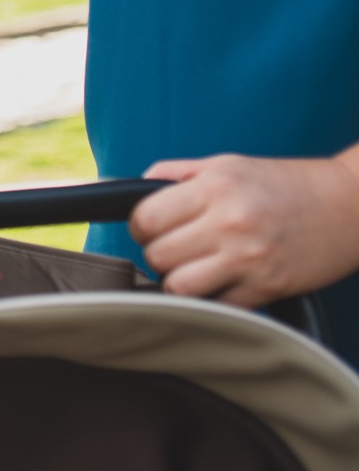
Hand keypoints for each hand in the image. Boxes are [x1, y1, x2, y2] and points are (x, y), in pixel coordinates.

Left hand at [129, 152, 358, 309]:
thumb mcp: (229, 164)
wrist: (352, 205)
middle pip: (157, 255)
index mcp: (215, 187)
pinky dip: (212, 299)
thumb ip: (177, 174)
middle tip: (177, 249)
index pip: (145, 219)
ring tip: (194, 269)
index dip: (141, 226)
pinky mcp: (268, 287)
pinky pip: (217, 306)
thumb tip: (133, 188)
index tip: (153, 228)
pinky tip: (222, 283)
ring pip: (178, 287)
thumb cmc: (287, 183)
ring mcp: (249, 258)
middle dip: (159, 255)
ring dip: (179, 282)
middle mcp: (229, 222)